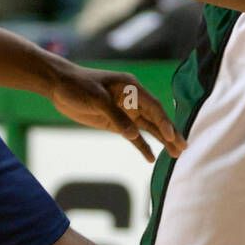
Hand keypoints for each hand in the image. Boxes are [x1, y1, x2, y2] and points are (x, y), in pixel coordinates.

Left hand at [49, 66, 184, 162]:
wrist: (60, 86)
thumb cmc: (78, 86)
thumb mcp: (97, 99)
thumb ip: (116, 117)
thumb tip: (134, 136)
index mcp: (132, 88)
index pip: (153, 106)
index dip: (164, 121)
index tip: (171, 135)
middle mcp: (134, 100)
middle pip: (157, 118)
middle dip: (171, 133)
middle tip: (184, 147)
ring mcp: (127, 112)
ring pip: (150, 128)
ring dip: (162, 141)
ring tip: (177, 154)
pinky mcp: (118, 123)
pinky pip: (135, 137)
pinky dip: (143, 147)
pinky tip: (152, 159)